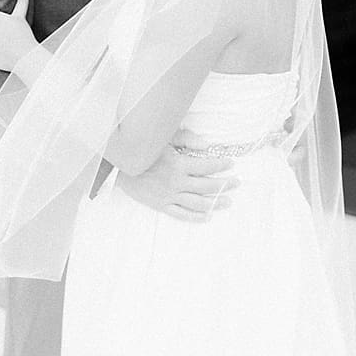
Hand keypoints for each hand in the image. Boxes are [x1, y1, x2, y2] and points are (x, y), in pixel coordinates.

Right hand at [116, 143, 235, 221]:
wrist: (118, 167)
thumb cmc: (143, 150)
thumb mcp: (164, 138)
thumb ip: (187, 139)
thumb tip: (207, 145)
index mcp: (179, 164)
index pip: (207, 166)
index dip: (221, 165)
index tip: (231, 163)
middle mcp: (177, 182)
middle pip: (207, 186)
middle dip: (225, 184)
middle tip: (237, 182)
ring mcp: (169, 196)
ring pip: (198, 203)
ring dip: (215, 202)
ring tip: (228, 201)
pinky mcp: (161, 205)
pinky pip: (181, 214)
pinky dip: (195, 217)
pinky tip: (207, 217)